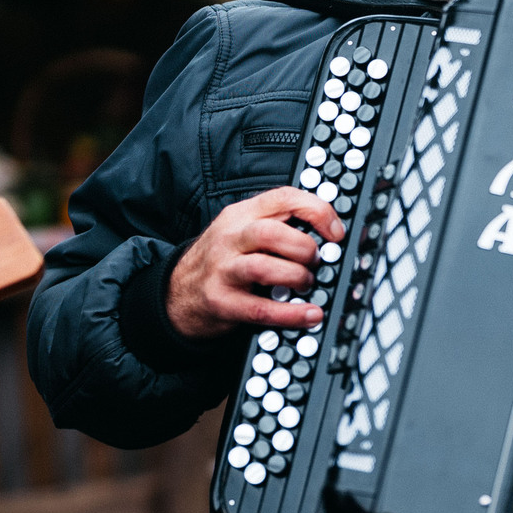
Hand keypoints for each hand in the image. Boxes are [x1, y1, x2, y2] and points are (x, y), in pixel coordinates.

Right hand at [167, 187, 345, 339]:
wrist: (177, 292)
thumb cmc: (222, 260)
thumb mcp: (243, 230)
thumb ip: (279, 224)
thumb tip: (328, 232)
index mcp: (241, 214)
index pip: (282, 198)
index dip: (316, 211)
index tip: (335, 232)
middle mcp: (230, 238)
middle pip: (271, 232)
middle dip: (304, 248)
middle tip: (316, 261)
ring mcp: (222, 270)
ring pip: (263, 268)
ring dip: (296, 277)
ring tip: (307, 284)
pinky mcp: (221, 302)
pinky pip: (260, 309)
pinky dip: (290, 314)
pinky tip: (309, 314)